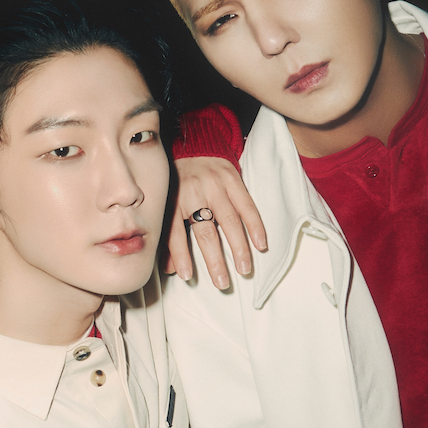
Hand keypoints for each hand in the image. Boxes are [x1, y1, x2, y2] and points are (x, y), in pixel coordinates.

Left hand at [167, 157, 266, 288]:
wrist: (194, 145)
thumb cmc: (178, 182)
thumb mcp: (167, 204)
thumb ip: (168, 236)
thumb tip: (169, 269)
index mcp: (172, 200)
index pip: (175, 233)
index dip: (181, 256)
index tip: (187, 276)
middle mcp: (193, 193)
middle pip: (204, 231)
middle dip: (214, 259)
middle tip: (222, 282)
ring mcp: (214, 186)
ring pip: (228, 221)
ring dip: (238, 247)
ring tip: (244, 268)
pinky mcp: (232, 179)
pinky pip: (247, 205)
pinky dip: (255, 226)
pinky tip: (261, 244)